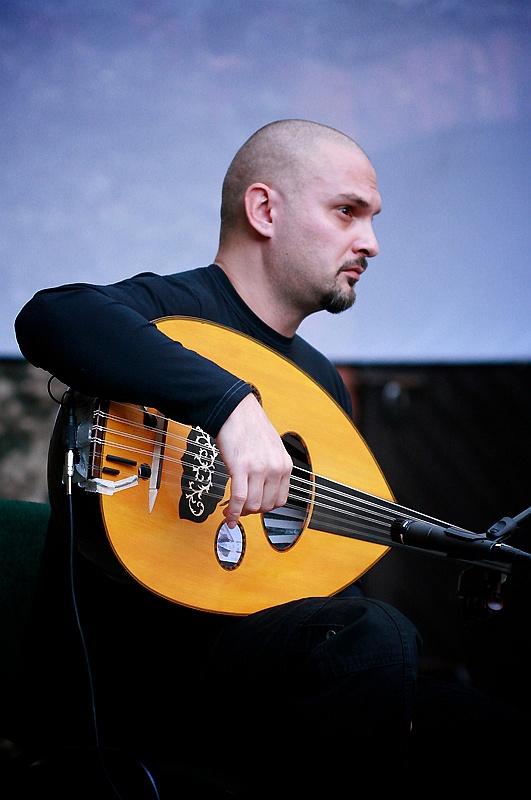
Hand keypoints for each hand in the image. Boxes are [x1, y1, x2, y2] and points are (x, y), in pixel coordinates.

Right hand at [215, 393, 292, 528]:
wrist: (235, 410)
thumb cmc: (250, 426)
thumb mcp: (272, 449)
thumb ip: (272, 469)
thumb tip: (263, 490)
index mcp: (285, 464)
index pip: (281, 500)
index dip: (266, 509)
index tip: (255, 508)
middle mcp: (276, 468)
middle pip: (267, 506)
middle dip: (252, 512)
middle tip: (241, 510)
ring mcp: (259, 469)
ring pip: (253, 505)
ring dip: (241, 513)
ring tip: (231, 510)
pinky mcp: (241, 467)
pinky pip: (239, 499)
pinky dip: (233, 512)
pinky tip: (228, 516)